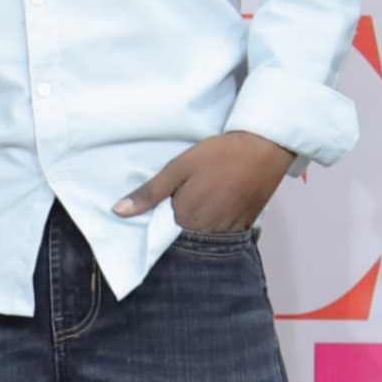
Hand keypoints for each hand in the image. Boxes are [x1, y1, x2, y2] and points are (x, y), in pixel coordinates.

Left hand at [115, 131, 294, 237]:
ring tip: (209, 194)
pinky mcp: (246, 226)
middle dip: (184, 217)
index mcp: (186, 218)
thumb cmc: (218, 155)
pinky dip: (221, 220)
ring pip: (206, 233)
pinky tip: (223, 200)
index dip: (165, 212)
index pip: (164, 228)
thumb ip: (149, 193)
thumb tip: (118, 212)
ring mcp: (229, 231)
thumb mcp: (178, 168)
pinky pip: (226, 232)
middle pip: (186, 232)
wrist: (264, 148)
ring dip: (203, 220)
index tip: (171, 197)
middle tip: (193, 191)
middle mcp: (207, 232)